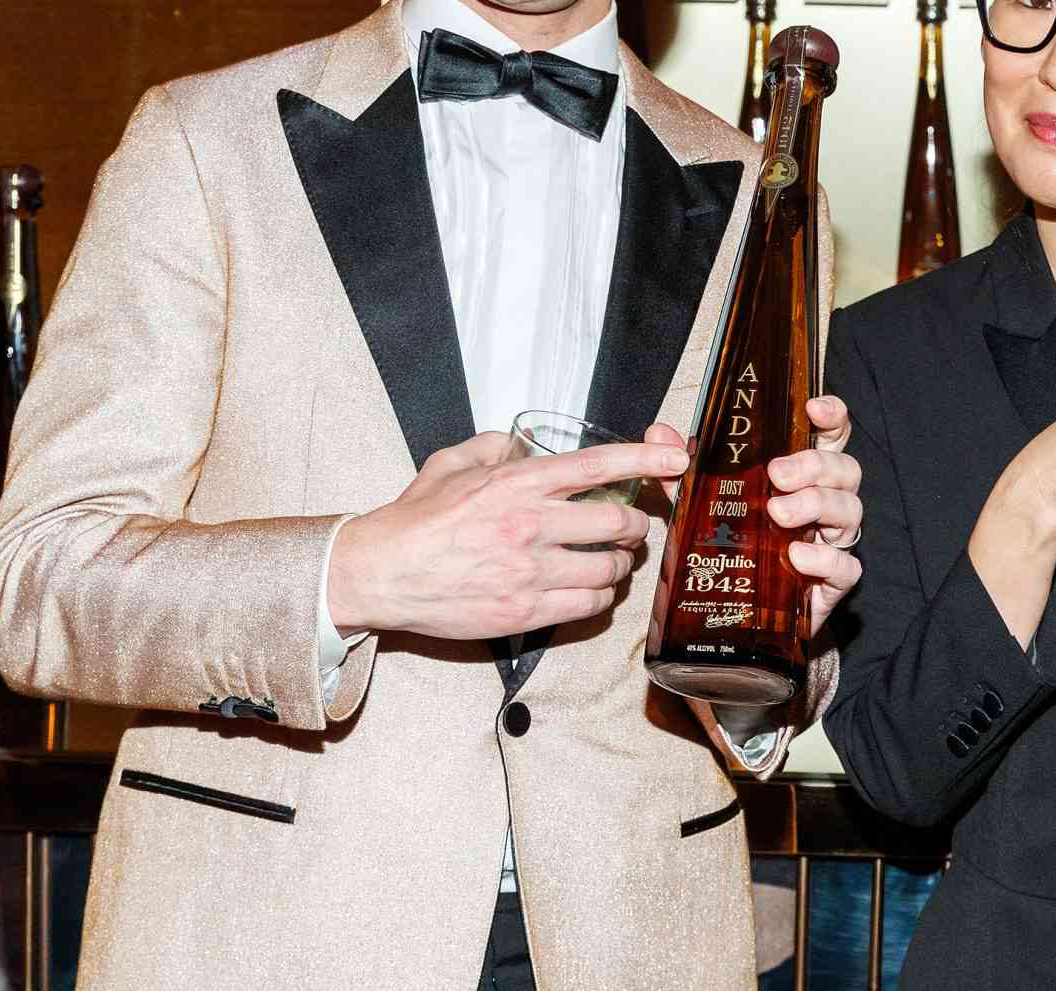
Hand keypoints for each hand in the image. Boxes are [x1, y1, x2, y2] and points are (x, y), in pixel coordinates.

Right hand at [328, 431, 677, 638]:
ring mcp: (530, 571)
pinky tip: (589, 589)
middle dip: (635, 526)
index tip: (675, 458)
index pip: (598, 465)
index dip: (646, 458)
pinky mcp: (525, 611)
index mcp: (517, 483)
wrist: (380, 574)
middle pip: (618, 522)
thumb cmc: (415, 520)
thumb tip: (519, 444)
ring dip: (619, 564)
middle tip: (631, 528)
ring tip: (610, 560)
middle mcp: (530, 524)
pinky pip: (587, 605)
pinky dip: (598, 596)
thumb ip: (493, 446)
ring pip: (610, 568)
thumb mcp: (451, 463)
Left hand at [646, 397, 864, 637]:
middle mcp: (827, 501)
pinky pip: (847, 566)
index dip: (832, 416)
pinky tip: (795, 556)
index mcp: (805, 475)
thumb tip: (658, 433)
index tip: (813, 409)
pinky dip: (824, 558)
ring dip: (817, 505)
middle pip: (846, 469)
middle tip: (777, 474)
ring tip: (777, 514)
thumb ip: (686, 468)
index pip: (832, 436)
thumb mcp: (705, 502)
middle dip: (815, 465)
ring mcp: (834, 541)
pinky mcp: (835, 581)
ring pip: (851, 510)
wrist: (743, 611)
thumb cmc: (736, 543)